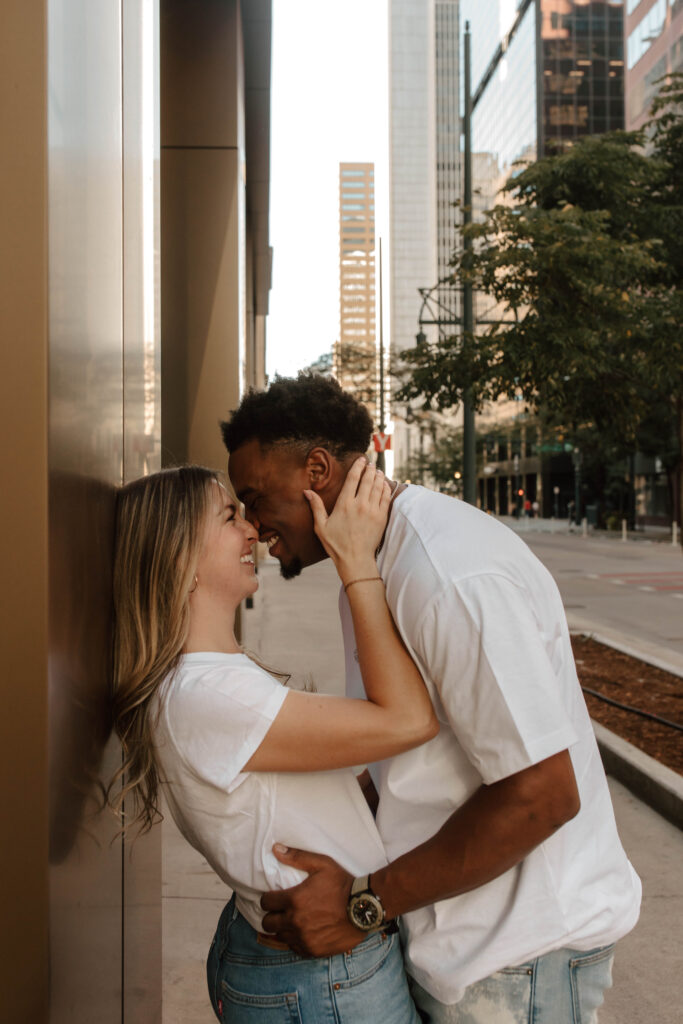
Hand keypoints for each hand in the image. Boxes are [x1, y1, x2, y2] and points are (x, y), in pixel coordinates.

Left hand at [260, 845, 364, 956]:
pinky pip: (294, 948)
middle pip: (268, 923)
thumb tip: (275, 849)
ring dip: (283, 929)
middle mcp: (295, 922)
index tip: (274, 897)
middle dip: (271, 915)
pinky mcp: (313, 950)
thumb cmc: (342, 884)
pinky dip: (295, 941)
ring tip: (292, 921)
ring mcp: (304, 938)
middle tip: (280, 910)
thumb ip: (297, 857)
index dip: (268, 899)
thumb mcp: (322, 864)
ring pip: (279, 937)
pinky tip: (303, 932)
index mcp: (294, 900)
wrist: (363, 908)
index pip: (265, 903)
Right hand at [304, 458, 390, 579]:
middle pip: (367, 479)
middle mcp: (360, 504)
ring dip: (378, 476)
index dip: (358, 466)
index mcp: (344, 504)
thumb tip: (306, 491)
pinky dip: (385, 488)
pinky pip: (386, 497)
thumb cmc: (336, 544)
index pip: (353, 479)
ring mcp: (373, 510)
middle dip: (369, 468)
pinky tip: (384, 484)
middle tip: (370, 463)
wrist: (355, 559)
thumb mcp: (321, 526)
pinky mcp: (382, 517)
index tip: (361, 459)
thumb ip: (316, 506)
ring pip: (378, 486)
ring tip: (377, 470)